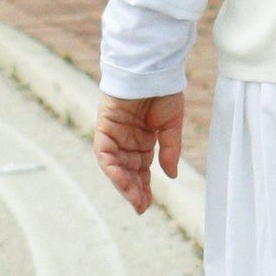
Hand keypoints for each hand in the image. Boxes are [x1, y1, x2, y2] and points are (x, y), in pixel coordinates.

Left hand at [94, 91, 183, 214]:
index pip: (140, 168)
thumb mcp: (171, 125)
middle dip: (133, 190)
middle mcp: (127, 138)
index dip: (143, 187)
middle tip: (141, 207)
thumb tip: (171, 176)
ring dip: (123, 184)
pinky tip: (124, 181)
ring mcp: (115, 133)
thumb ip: (169, 150)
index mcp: (143, 138)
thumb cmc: (163, 91)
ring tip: (135, 200)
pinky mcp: (104, 127)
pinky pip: (104, 153)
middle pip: (127, 170)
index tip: (148, 204)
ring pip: (115, 165)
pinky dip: (112, 169)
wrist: (151, 68)